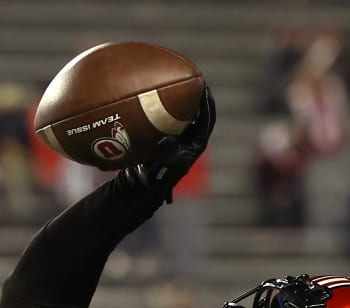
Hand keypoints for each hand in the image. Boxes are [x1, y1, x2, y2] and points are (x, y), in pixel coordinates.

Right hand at [126, 85, 216, 202]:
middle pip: (199, 113)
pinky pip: (169, 118)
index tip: (204, 86)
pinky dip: (165, 107)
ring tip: (177, 82)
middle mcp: (189, 140)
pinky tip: (156, 96)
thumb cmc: (155, 178)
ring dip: (182, 100)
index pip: (207, 119)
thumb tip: (166, 141)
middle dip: (197, 96)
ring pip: (184, 114)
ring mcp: (178, 138)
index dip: (207, 103)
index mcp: (196, 145)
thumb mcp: (162, 165)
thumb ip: (167, 152)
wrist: (142, 186)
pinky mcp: (165, 137)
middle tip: (192, 78)